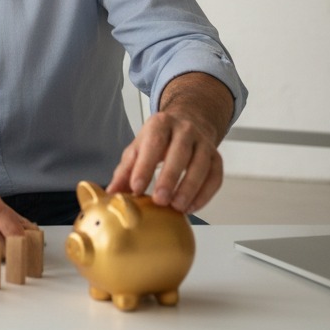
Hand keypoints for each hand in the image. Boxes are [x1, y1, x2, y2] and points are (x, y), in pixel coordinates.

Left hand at [107, 72, 233, 213]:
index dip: (145, 167)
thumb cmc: (159, 139)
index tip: (136, 188)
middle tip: (159, 200)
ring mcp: (203, 142)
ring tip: (176, 207)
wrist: (188, 122)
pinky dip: (205, 194)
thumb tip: (113, 193)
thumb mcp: (138, 147)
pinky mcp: (217, 157)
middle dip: (169, 179)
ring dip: (189, 189)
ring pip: (201, 165)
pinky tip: (191, 206)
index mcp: (160, 124)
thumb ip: (125, 169)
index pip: (154, 143)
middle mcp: (185, 130)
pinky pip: (215, 177)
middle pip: (180, 153)